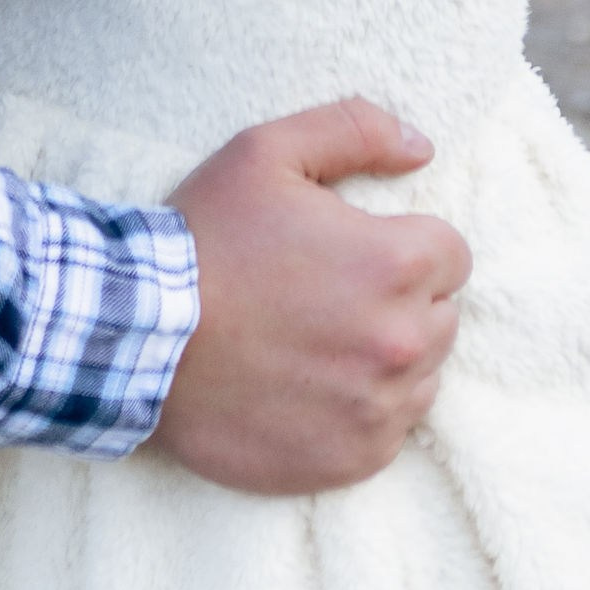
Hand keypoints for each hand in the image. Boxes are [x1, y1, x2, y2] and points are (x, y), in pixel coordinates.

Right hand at [154, 101, 469, 496]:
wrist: (137, 337)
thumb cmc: (204, 240)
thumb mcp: (267, 153)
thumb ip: (354, 130)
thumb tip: (420, 147)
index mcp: (394, 264)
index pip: (452, 255)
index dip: (405, 245)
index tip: (357, 251)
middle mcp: (400, 342)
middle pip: (440, 317)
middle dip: (400, 301)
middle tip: (330, 295)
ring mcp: (378, 409)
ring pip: (421, 376)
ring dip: (387, 358)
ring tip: (319, 342)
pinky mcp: (353, 459)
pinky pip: (391, 431)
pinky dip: (363, 411)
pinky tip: (310, 387)